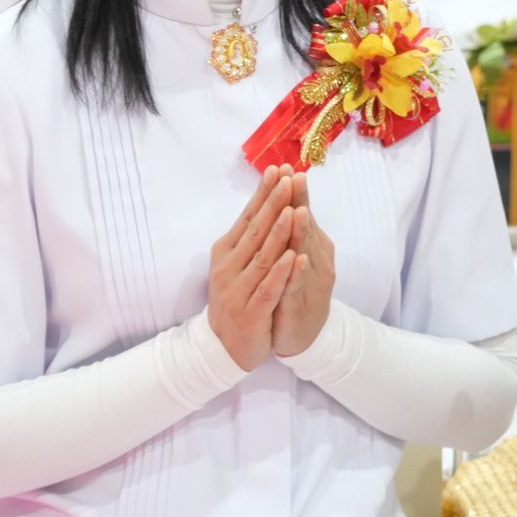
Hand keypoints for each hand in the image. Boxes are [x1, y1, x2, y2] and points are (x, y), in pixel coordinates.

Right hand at [208, 166, 300, 370]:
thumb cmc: (236, 298)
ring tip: (293, 209)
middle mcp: (228, 268)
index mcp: (225, 252)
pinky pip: (268, 289)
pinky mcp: (250, 313)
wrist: (223, 347)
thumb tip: (263, 202)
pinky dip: (281, 272)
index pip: (246, 217)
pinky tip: (292, 256)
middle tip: (288, 178)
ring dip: (278, 232)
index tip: (277, 169)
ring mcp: (238, 291)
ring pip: (262, 257)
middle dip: (273, 203)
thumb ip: (247, 238)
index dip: (262, 194)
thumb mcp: (235, 265)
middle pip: (255, 231)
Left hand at [272, 172, 336, 356]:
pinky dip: (298, 273)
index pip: (302, 213)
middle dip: (299, 202)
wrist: (303, 337)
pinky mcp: (300, 306)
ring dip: (302, 233)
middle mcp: (316, 261)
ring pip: (305, 254)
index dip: (295, 192)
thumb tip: (288, 197)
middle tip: (294, 177)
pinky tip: (297, 259)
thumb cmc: (297, 290)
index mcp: (312, 247)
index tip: (287, 167)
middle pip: (306, 228)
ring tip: (299, 211)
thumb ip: (293, 229)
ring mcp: (310, 284)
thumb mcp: (295, 256)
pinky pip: (299, 287)